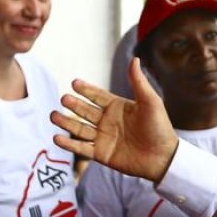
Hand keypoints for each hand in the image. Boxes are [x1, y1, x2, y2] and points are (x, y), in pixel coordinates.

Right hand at [52, 58, 177, 182]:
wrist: (163, 157)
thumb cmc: (160, 128)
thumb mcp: (150, 102)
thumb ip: (138, 82)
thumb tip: (134, 59)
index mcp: (118, 107)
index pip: (97, 96)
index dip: (86, 90)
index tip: (74, 82)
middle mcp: (108, 121)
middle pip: (85, 111)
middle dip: (73, 105)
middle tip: (63, 99)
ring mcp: (103, 138)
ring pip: (80, 128)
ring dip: (66, 123)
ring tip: (53, 116)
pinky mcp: (101, 154)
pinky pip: (82, 148)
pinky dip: (69, 144)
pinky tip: (57, 138)